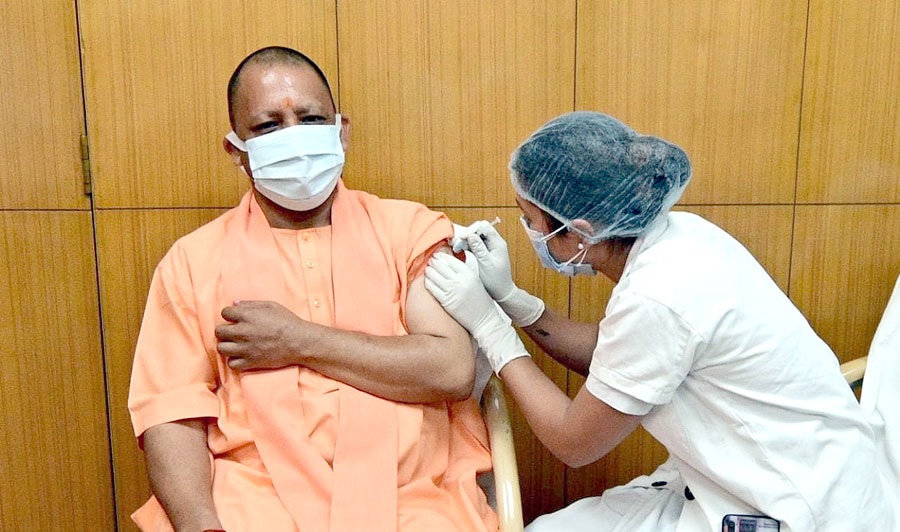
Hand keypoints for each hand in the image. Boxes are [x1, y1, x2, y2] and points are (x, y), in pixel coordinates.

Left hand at [215, 300, 311, 369]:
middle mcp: (242, 332)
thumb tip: (235, 304)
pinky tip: (241, 356)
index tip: (235, 318)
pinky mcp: (250, 362)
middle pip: (219, 332)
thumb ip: (251, 304)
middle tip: (233, 332)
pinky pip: (231, 364)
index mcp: (247, 316)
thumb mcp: (271, 306)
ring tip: (234, 345)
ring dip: (226, 346)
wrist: (299, 342)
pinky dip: (234, 360)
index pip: (224, 313)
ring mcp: (245, 348)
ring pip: (221, 348)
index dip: (229, 315)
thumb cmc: (287, 322)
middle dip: (224, 330)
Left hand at [425, 254, 528, 372]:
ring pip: (434, 275)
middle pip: (440, 265)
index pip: (450, 260)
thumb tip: (447, 261)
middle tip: (431, 262)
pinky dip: (428, 282)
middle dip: (433, 262)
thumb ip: (463, 270)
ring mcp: (452, 291)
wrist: (484, 319)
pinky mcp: (446, 301)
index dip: (441, 256)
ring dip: (429, 271)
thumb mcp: (475, 280)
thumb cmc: (480, 300)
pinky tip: (428, 281)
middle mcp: (460, 280)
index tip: (437, 255)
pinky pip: (432, 288)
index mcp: (469, 273)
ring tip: (428, 270)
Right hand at [459, 221, 515, 300]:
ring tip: (456, 247)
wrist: (502, 292)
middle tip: (456, 243)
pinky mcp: (485, 253)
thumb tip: (470, 235)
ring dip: (466, 240)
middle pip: (479, 230)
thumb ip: (478, 249)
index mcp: (497, 244)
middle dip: (467, 234)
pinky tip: (460, 250)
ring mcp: (490, 248)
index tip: (462, 237)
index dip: (471, 230)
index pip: (484, 227)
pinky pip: (475, 244)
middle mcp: (494, 243)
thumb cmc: (496, 280)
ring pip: (476, 237)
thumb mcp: (485, 264)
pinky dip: (467, 246)